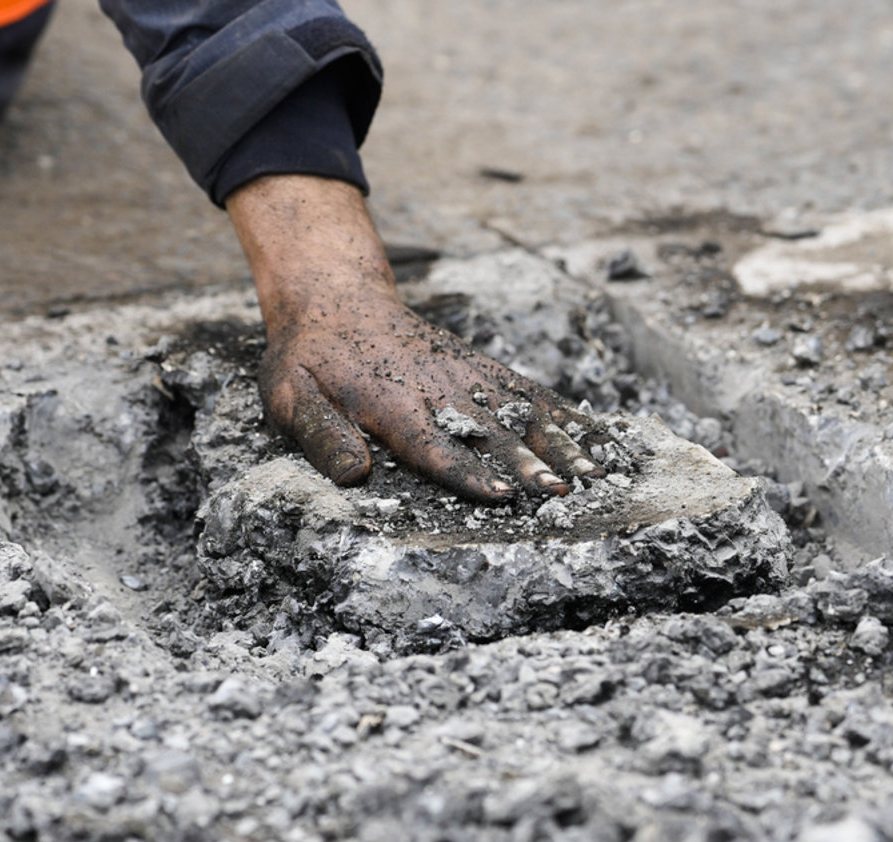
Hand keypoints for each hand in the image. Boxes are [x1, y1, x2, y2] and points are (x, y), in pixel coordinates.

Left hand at [227, 176, 607, 502]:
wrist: (337, 295)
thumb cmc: (310, 357)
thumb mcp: (291, 394)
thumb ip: (322, 434)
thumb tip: (353, 476)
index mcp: (390, 401)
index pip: (432, 445)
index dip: (466, 472)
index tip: (500, 494)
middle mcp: (438, 388)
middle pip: (489, 431)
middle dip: (528, 463)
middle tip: (561, 492)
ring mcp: (466, 376)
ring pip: (521, 413)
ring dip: (560, 443)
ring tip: (596, 473)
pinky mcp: (483, 369)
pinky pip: (531, 392)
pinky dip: (567, 415)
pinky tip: (601, 438)